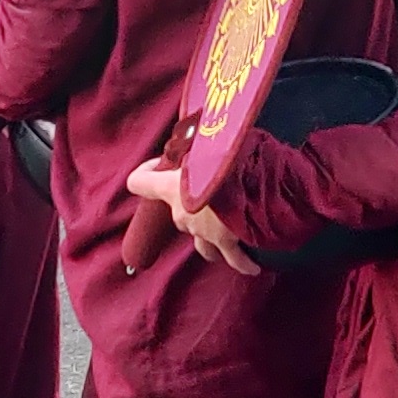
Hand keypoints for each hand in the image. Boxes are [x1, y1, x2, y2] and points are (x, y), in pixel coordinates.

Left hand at [121, 149, 257, 273]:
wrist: (258, 193)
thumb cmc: (233, 165)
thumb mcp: (214, 145)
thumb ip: (206, 146)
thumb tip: (213, 132)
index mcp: (173, 187)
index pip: (139, 181)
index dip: (147, 171)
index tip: (164, 162)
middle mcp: (182, 214)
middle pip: (176, 211)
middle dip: (193, 202)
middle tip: (216, 187)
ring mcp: (202, 233)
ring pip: (199, 238)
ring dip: (210, 233)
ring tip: (229, 227)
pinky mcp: (226, 246)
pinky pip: (233, 258)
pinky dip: (242, 260)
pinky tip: (252, 265)